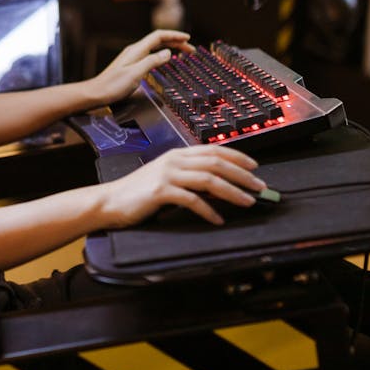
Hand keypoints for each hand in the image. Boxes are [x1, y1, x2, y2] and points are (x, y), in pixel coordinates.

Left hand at [86, 29, 191, 104]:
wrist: (96, 93)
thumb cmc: (113, 85)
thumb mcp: (135, 74)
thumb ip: (152, 61)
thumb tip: (168, 52)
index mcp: (136, 50)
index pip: (158, 36)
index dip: (174, 35)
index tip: (187, 38)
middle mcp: (135, 51)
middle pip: (158, 41)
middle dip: (175, 42)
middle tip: (190, 48)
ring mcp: (132, 58)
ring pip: (155, 48)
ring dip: (170, 48)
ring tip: (182, 52)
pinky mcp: (131, 66)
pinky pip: (150, 55)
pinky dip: (162, 55)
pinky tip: (165, 61)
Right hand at [99, 145, 263, 228]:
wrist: (111, 201)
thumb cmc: (139, 192)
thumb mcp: (167, 177)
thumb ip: (189, 176)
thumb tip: (218, 184)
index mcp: (178, 154)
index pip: (214, 150)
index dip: (237, 157)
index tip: (255, 167)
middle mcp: (175, 160)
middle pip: (216, 163)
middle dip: (242, 175)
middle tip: (259, 187)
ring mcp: (167, 174)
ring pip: (209, 179)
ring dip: (232, 191)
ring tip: (247, 202)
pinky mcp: (161, 191)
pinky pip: (192, 200)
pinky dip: (208, 211)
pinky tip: (217, 219)